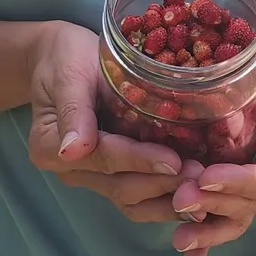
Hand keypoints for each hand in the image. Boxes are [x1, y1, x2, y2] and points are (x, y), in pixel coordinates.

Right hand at [27, 21, 185, 221]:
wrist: (59, 56)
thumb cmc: (65, 56)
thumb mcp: (68, 73)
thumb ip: (73, 111)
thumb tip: (71, 151)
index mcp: (51, 146)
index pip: (104, 158)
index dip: (140, 161)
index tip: (174, 162)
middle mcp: (70, 169)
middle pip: (121, 187)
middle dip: (163, 183)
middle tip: (201, 176)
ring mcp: (90, 177)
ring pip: (132, 200)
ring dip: (169, 197)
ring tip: (204, 186)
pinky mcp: (110, 176)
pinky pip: (139, 196)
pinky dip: (166, 196)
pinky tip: (196, 191)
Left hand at [170, 40, 255, 255]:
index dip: (235, 182)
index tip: (206, 178)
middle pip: (244, 202)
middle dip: (212, 204)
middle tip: (180, 199)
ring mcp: (254, 181)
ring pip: (232, 212)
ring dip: (206, 227)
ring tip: (179, 240)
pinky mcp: (236, 176)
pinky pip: (222, 206)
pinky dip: (208, 231)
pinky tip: (189, 253)